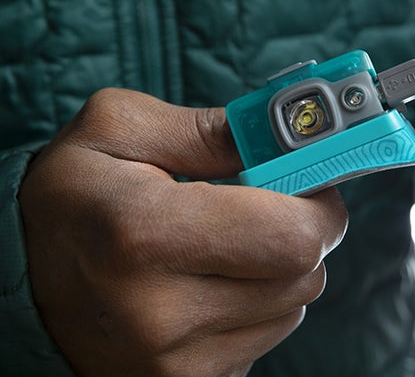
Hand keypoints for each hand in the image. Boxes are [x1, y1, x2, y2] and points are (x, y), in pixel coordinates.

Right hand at [19, 88, 347, 375]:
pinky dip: (256, 306)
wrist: (20, 283)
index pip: (292, 236)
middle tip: (266, 206)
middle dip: (302, 230)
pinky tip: (211, 286)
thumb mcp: (118, 129)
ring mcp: (174, 363)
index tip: (306, 180)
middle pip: (304, 273)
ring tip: (226, 247)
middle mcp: (160, 313)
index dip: (318, 203)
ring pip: (292, 306)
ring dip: (277, 270)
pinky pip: (266, 337)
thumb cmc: (75, 195)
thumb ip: (209, 127)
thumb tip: (286, 138)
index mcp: (144, 233)